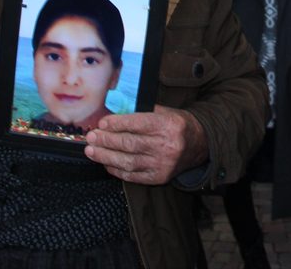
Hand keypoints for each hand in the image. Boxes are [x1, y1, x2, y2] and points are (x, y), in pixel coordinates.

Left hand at [84, 105, 207, 184]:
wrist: (199, 144)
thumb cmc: (177, 125)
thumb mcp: (164, 112)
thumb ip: (141, 112)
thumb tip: (113, 114)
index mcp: (168, 125)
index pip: (138, 124)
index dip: (117, 124)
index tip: (102, 123)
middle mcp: (166, 146)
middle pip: (130, 143)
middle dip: (107, 140)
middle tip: (92, 137)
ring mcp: (162, 164)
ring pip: (128, 161)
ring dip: (106, 156)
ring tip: (91, 151)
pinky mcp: (159, 177)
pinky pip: (133, 175)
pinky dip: (117, 170)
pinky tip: (106, 163)